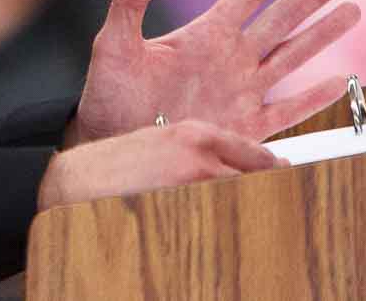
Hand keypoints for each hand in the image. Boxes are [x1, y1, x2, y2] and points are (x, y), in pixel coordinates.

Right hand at [36, 120, 283, 209]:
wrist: (78, 180)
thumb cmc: (115, 163)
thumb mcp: (161, 141)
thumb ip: (197, 150)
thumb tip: (228, 167)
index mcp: (194, 133)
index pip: (253, 150)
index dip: (275, 166)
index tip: (287, 173)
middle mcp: (199, 153)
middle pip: (257, 174)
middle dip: (271, 188)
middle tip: (284, 201)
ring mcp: (194, 182)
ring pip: (243, 197)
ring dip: (251, 207)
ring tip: (261, 223)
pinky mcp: (185, 205)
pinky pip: (220, 216)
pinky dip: (227, 224)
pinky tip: (227, 233)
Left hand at [67, 0, 360, 145]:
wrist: (110, 143)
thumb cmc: (107, 93)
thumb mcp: (114, 43)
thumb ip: (130, 0)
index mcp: (204, 33)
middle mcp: (230, 57)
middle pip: (283, 17)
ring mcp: (241, 91)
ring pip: (293, 56)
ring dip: (324, 34)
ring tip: (354, 10)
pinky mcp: (244, 128)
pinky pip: (287, 110)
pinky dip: (314, 97)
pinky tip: (340, 80)